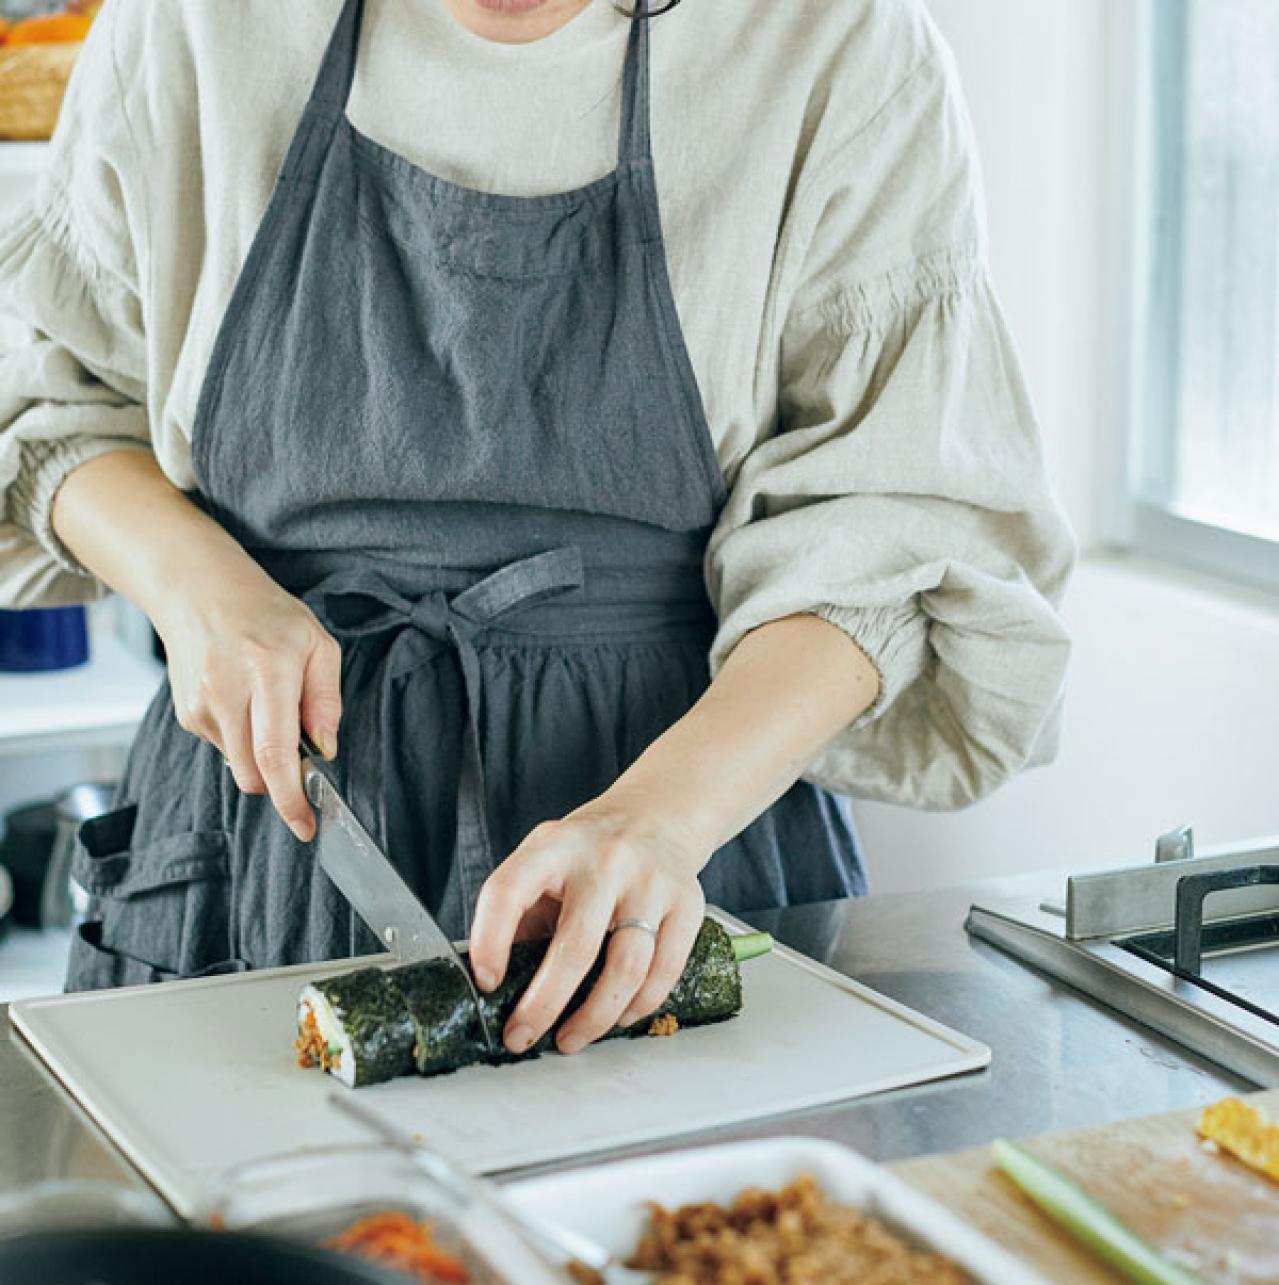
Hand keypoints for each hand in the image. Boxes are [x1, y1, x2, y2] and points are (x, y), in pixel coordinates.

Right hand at [154, 569, 341, 840]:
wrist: (198, 591)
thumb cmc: (266, 614)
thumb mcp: (317, 643)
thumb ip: (326, 699)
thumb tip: (326, 749)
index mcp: (267, 669)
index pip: (276, 751)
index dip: (291, 797)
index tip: (305, 825)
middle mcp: (227, 691)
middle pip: (255, 772)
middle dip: (282, 782)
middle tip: (302, 755)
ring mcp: (201, 705)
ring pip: (240, 765)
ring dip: (264, 757)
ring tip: (270, 710)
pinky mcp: (187, 715)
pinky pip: (225, 749)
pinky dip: (244, 740)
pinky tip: (247, 703)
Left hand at [467, 795, 707, 1055]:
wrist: (657, 815)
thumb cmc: (588, 852)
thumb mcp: (543, 860)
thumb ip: (520, 911)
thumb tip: (494, 984)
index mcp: (555, 847)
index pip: (509, 891)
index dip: (490, 942)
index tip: (486, 983)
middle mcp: (605, 859)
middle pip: (575, 946)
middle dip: (543, 1005)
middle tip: (521, 1037)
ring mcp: (651, 881)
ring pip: (627, 967)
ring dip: (594, 1017)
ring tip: (570, 1038)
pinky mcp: (688, 903)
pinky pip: (665, 970)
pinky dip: (640, 1005)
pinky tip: (619, 1017)